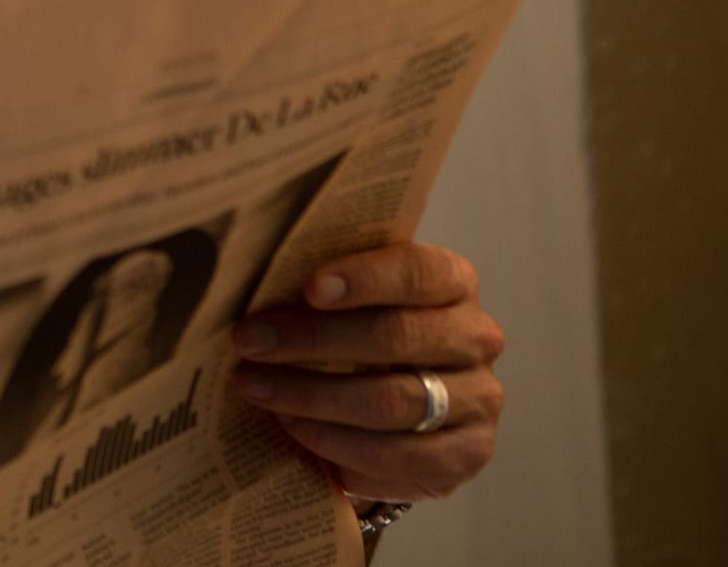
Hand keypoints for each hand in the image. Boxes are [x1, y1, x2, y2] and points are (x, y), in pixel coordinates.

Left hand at [228, 242, 503, 502]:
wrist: (396, 403)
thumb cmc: (360, 331)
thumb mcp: (350, 298)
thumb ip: (321, 285)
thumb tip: (252, 283)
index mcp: (453, 282)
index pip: (417, 271)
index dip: (365, 278)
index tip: (308, 287)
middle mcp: (476, 338)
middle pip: (396, 337)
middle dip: (312, 340)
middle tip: (250, 342)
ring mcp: (478, 400)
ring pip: (392, 402)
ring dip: (312, 397)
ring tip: (257, 388)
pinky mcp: (466, 454)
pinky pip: (397, 456)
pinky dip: (336, 445)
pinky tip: (294, 430)